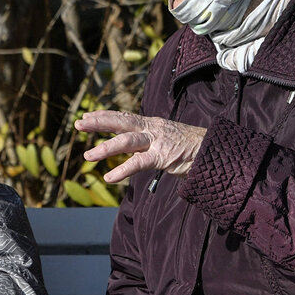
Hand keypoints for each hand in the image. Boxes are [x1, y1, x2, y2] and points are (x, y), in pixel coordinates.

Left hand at [75, 110, 206, 183]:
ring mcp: (158, 141)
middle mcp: (152, 128)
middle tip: (78, 124)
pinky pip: (139, 163)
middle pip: (121, 121)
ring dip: (105, 148)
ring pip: (126, 141)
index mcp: (152, 124)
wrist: (216, 150)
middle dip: (98, 122)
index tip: (87, 116)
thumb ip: (150, 144)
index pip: (124, 117)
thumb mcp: (167, 141)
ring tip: (88, 155)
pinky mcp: (164, 156)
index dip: (105, 116)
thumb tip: (134, 151)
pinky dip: (122, 170)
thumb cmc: (192, 148)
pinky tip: (109, 178)